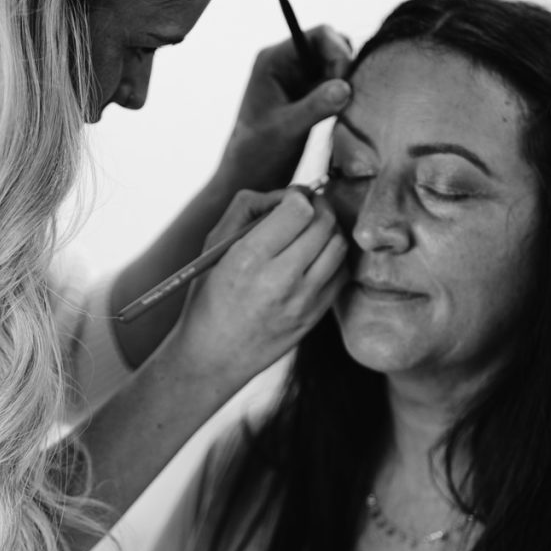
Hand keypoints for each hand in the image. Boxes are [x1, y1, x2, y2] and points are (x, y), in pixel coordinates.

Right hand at [176, 185, 346, 388]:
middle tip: (306, 210)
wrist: (214, 357)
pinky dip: (334, 257)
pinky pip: (342, 273)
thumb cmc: (209, 296)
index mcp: (249, 259)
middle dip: (318, 207)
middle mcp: (280, 280)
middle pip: (324, 224)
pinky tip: (316, 259)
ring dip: (330, 230)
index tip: (287, 202)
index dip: (296, 197)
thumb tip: (286, 194)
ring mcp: (303, 302)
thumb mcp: (214, 246)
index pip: (299, 209)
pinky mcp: (315, 316)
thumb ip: (247, 208)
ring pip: (339, 246)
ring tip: (311, 233)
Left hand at [215, 29, 352, 195]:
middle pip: (330, 46)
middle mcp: (287, 63)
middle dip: (344, 67)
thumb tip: (345, 87)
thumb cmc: (258, 153)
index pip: (315, 37)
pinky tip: (343, 116)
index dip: (337, 51)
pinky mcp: (309, 96)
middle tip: (348, 98)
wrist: (250, 176)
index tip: (346, 81)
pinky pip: (336, 85)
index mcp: (273, 60)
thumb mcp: (286, 130)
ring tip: (344, 110)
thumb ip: (315, 107)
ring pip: (336, 66)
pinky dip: (345, 96)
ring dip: (346, 83)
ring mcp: (299, 79)